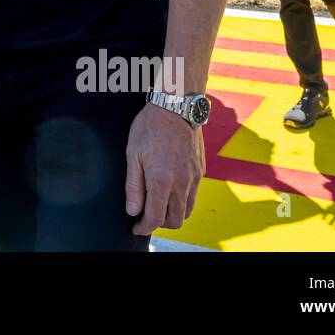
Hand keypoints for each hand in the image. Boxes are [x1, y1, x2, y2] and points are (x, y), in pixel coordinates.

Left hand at [125, 102, 204, 235]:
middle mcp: (182, 183)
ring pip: (187, 211)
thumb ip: (134, 186)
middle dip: (159, 224)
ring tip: (157, 205)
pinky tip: (170, 191)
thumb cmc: (150, 127)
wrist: (175, 107)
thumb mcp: (133, 154)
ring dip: (172, 214)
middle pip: (175, 220)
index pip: (156, 218)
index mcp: (162, 180)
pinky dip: (182, 202)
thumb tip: (133, 211)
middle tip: (145, 216)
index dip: (144, 227)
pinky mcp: (201, 171)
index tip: (136, 227)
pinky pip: (194, 196)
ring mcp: (194, 177)